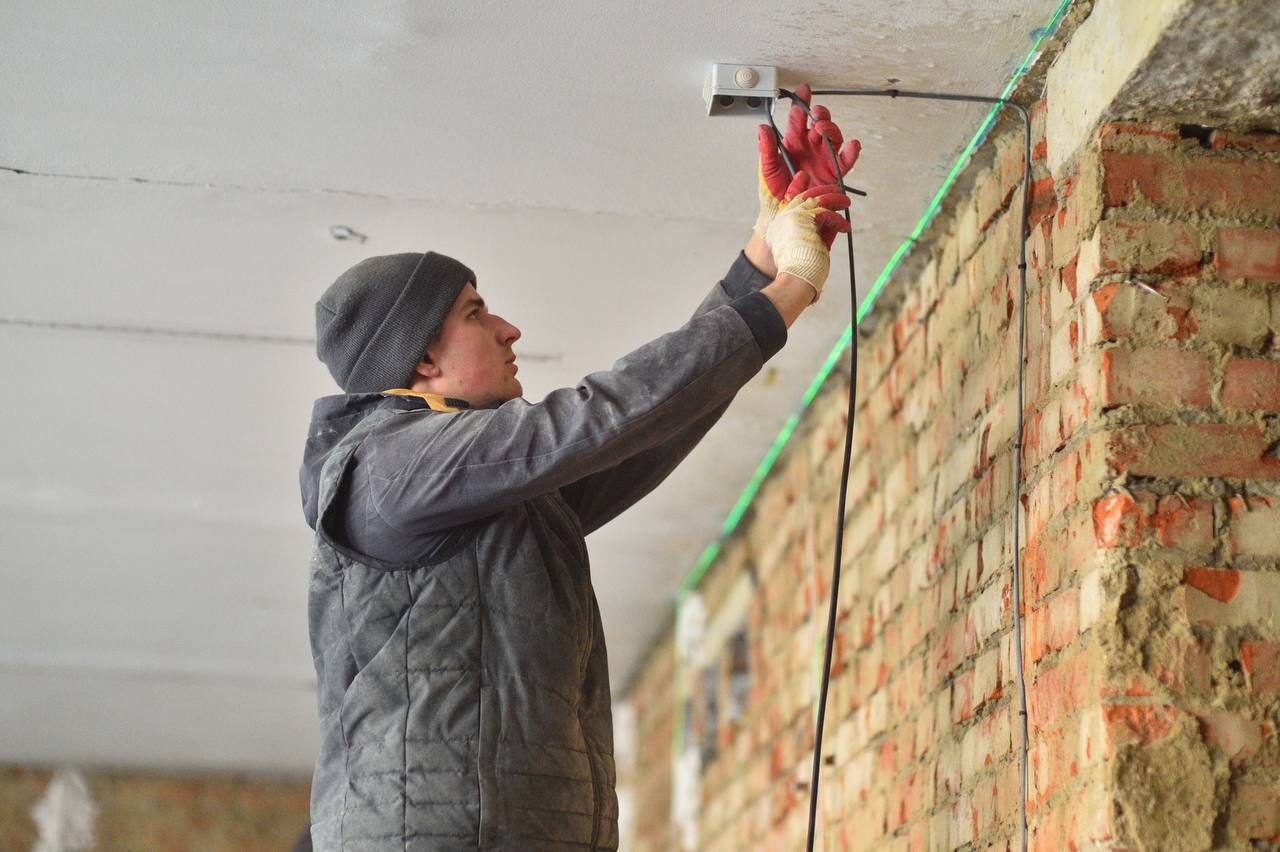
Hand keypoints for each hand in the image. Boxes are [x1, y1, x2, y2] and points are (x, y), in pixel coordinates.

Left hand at [753, 83, 861, 242]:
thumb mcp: (766, 169)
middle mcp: (810, 150)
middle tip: (815, 113)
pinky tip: (852, 145)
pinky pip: (846, 162)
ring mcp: (823, 161)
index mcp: (793, 144)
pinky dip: (851, 153)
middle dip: (820, 115)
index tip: (802, 91)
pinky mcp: (834, 175)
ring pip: (833, 139)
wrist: (782, 218)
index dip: (801, 104)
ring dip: (831, 130)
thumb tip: (762, 127)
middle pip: (820, 125)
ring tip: (823, 129)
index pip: (798, 120)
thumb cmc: (774, 193)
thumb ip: (766, 149)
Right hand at [762, 171, 851, 302]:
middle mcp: (784, 217)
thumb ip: (816, 229)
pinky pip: (827, 214)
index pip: (790, 198)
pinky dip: (838, 221)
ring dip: (835, 200)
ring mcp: (793, 216)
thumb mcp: (808, 244)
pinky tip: (845, 228)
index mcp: (780, 224)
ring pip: (818, 200)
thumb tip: (832, 217)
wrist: (796, 278)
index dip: (798, 186)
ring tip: (846, 203)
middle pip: (805, 195)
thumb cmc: (802, 268)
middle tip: (836, 189)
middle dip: (823, 190)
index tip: (804, 177)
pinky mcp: (805, 220)